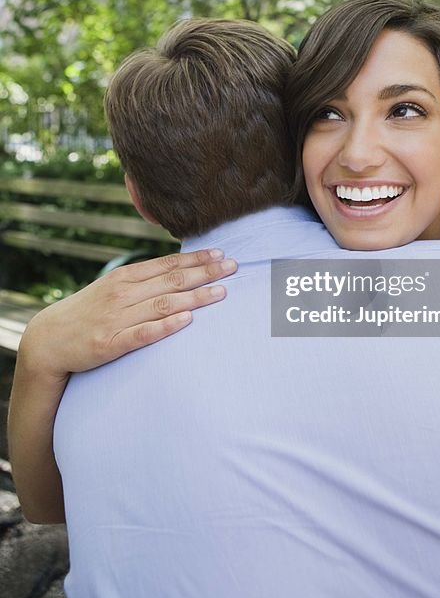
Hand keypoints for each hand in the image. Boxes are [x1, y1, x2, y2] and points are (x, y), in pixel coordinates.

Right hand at [19, 249, 235, 380]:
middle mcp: (123, 293)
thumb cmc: (87, 312)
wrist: (48, 339)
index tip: (220, 254)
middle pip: (171, 281)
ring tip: (221, 292)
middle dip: (205, 273)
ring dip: (195, 298)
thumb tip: (177, 270)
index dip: (195, 259)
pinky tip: (187, 321)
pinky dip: (167, 326)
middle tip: (233, 267)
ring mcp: (117, 318)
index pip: (167, 264)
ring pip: (163, 304)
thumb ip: (142, 280)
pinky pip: (144, 334)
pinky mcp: (111, 344)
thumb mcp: (112, 287)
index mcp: (125, 277)